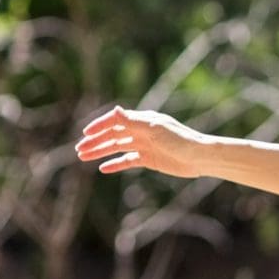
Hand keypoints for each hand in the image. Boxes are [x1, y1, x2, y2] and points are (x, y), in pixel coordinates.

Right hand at [75, 105, 207, 176]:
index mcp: (141, 120)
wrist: (200, 157)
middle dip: (95, 141)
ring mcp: (144, 145)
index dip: (99, 127)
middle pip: (112, 135)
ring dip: (100, 152)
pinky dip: (115, 164)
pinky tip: (103, 168)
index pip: (115, 121)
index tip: (85, 134)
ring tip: (83, 157)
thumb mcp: (154, 130)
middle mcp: (140, 131)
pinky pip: (127, 161)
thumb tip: (114, 110)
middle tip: (79, 149)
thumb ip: (132, 122)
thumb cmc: (180, 140)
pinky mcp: (149, 159)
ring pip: (117, 148)